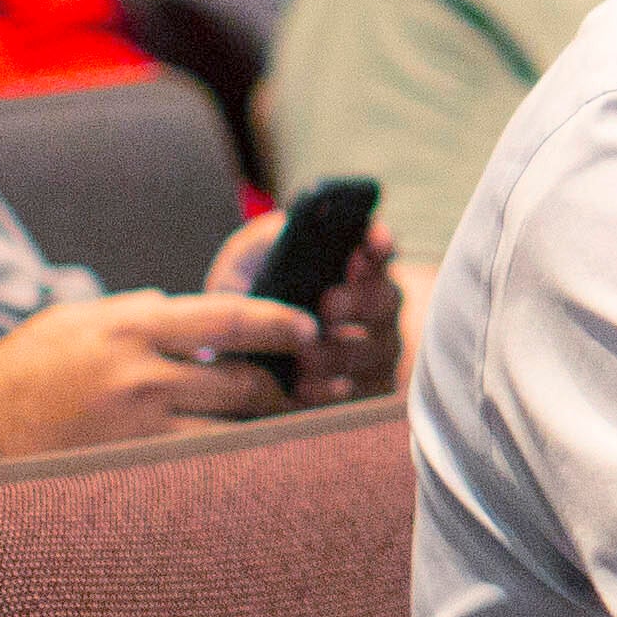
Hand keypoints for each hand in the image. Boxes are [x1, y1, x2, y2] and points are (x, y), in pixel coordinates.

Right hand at [0, 286, 318, 451]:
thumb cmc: (20, 371)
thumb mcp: (76, 321)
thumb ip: (136, 312)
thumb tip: (190, 311)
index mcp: (129, 328)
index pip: (226, 318)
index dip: (277, 323)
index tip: (308, 330)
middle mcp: (139, 377)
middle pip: (242, 384)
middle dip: (282, 390)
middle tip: (306, 393)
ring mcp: (135, 432)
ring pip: (230, 436)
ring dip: (263, 436)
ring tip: (284, 435)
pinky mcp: (127, 475)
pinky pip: (197, 474)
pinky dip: (226, 470)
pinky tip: (245, 473)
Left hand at [203, 213, 407, 408]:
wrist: (229, 361)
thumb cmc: (248, 300)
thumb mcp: (248, 262)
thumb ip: (268, 237)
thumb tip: (297, 221)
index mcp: (352, 269)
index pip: (377, 250)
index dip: (379, 245)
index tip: (369, 244)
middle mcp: (374, 309)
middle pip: (386, 300)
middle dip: (360, 300)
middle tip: (328, 304)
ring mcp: (375, 352)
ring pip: (378, 351)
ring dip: (343, 352)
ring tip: (305, 356)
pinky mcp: (363, 393)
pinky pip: (362, 395)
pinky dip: (334, 393)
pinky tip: (305, 389)